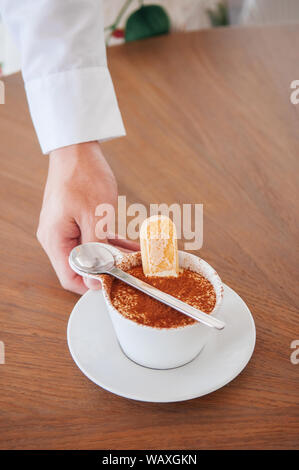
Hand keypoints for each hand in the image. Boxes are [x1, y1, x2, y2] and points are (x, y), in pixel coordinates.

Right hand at [37, 142, 138, 294]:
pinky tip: (129, 245)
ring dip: (111, 256)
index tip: (114, 284)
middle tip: (129, 271)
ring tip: (134, 258)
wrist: (77, 149)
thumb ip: (96, 249)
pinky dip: (109, 243)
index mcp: (55, 239)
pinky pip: (92, 239)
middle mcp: (56, 237)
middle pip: (79, 267)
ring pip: (89, 253)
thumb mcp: (95, 216)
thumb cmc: (83, 176)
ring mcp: (65, 228)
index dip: (91, 285)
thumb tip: (96, 276)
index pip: (69, 277)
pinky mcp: (74, 221)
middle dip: (105, 270)